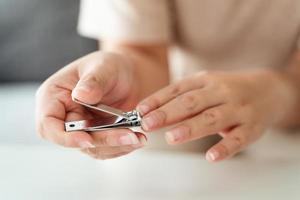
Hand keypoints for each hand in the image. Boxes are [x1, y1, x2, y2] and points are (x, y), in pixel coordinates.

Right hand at [36, 51, 145, 158]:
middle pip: (74, 141)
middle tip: (128, 137)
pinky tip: (136, 139)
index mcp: (54, 96)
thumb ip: (93, 80)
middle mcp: (64, 115)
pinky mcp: (95, 135)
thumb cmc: (110, 66)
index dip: (65, 137)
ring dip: (115, 146)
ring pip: (92, 148)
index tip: (87, 140)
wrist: (127, 74)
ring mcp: (80, 127)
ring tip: (138, 138)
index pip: (48, 125)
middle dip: (102, 141)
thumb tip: (81, 95)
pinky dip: (121, 146)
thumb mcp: (103, 66)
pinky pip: (105, 148)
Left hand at [137, 70, 290, 161]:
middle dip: (168, 113)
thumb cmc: (227, 90)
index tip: (140, 111)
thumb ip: (182, 98)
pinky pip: (238, 139)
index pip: (177, 89)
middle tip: (148, 123)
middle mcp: (221, 92)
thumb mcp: (205, 86)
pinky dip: (224, 148)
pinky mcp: (252, 127)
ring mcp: (238, 109)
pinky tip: (211, 157)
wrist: (268, 90)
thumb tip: (152, 113)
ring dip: (191, 128)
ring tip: (172, 137)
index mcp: (206, 80)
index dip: (157, 100)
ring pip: (212, 118)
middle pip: (192, 102)